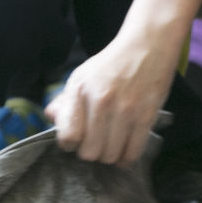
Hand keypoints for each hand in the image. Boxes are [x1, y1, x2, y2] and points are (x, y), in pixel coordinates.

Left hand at [46, 0, 201, 164]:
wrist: (149, 44)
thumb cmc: (113, 62)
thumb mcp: (82, 75)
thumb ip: (65, 99)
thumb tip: (52, 118)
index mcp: (80, 91)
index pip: (68, 138)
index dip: (70, 143)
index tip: (78, 138)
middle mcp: (102, 101)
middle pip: (89, 152)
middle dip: (91, 151)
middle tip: (97, 142)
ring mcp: (126, 110)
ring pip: (111, 155)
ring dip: (110, 155)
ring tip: (112, 145)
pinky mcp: (147, 115)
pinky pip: (133, 152)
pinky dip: (127, 158)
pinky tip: (125, 150)